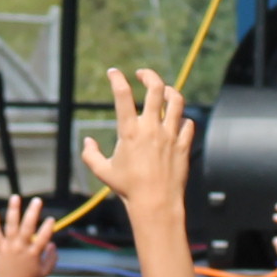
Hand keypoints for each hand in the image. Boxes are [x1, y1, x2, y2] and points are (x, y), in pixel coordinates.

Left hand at [0, 196, 57, 276]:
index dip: (48, 227)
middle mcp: (21, 249)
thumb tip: (52, 244)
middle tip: (37, 200)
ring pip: (11, 226)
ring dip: (13, 211)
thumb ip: (52, 258)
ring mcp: (9, 248)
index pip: (43, 238)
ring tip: (15, 197)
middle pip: (28, 228)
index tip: (51, 219)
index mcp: (34, 254)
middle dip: (33, 213)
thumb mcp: (45, 271)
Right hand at [79, 69, 192, 226]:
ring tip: (163, 91)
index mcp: (129, 132)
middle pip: (155, 88)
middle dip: (148, 75)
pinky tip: (176, 120)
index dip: (116, 78)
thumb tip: (88, 142)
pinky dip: (182, 118)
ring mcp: (170, 135)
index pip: (122, 95)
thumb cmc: (128, 189)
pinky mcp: (183, 145)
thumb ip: (91, 155)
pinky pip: (188, 123)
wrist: (156, 204)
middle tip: (142, 74)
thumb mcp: (103, 172)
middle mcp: (151, 129)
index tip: (113, 73)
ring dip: (169, 91)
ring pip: (176, 101)